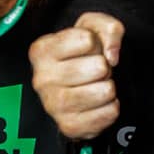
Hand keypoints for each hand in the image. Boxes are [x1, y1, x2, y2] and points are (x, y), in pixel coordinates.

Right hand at [28, 12, 122, 139]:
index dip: (96, 42)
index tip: (88, 49)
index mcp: (41, 50)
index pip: (87, 39)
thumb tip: (111, 55)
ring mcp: (53, 105)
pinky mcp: (69, 126)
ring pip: (105, 91)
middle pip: (99, 67)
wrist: (76, 87)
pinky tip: (99, 103)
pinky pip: (108, 113)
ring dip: (108, 87)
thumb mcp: (93, 28)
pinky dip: (111, 107)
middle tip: (94, 70)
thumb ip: (108, 27)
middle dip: (104, 66)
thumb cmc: (83, 54)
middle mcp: (41, 79)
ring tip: (96, 85)